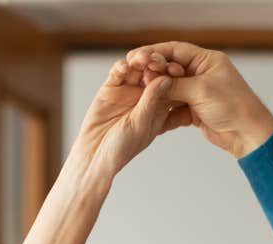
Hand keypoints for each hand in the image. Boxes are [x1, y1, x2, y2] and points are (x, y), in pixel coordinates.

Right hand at [69, 59, 187, 184]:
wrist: (95, 155)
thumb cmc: (123, 148)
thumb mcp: (142, 125)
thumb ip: (153, 101)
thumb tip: (166, 79)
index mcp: (161, 105)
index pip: (171, 84)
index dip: (174, 75)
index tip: (177, 70)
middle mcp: (146, 95)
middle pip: (155, 72)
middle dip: (157, 63)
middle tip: (157, 60)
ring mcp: (129, 89)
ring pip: (137, 68)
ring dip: (139, 61)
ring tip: (141, 59)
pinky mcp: (111, 87)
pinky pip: (117, 73)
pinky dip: (120, 67)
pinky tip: (124, 67)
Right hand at [126, 42, 272, 157]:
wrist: (247, 134)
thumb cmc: (234, 106)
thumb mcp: (201, 90)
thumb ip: (175, 85)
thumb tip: (153, 82)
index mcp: (207, 60)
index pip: (176, 50)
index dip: (156, 53)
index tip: (138, 56)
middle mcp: (202, 73)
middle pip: (171, 69)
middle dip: (154, 73)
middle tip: (137, 77)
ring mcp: (198, 91)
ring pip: (170, 88)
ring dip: (157, 92)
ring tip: (140, 95)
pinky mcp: (195, 108)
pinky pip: (174, 105)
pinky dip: (163, 108)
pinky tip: (150, 110)